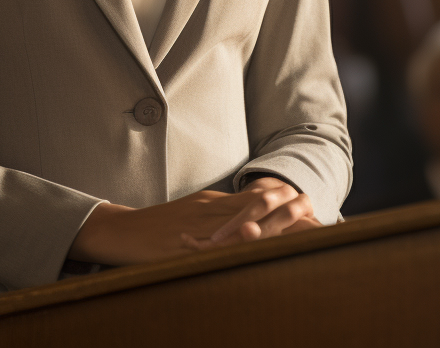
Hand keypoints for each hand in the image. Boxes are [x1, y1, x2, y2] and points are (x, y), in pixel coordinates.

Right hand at [69, 177, 319, 265]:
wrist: (123, 231)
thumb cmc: (161, 227)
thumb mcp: (195, 214)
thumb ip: (223, 215)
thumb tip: (252, 220)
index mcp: (216, 202)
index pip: (259, 197)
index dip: (286, 202)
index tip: (311, 209)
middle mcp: (212, 209)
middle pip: (258, 204)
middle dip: (289, 211)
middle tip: (316, 216)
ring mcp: (199, 224)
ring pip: (243, 219)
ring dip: (274, 222)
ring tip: (298, 224)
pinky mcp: (186, 241)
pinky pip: (216, 240)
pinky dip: (237, 240)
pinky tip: (253, 242)